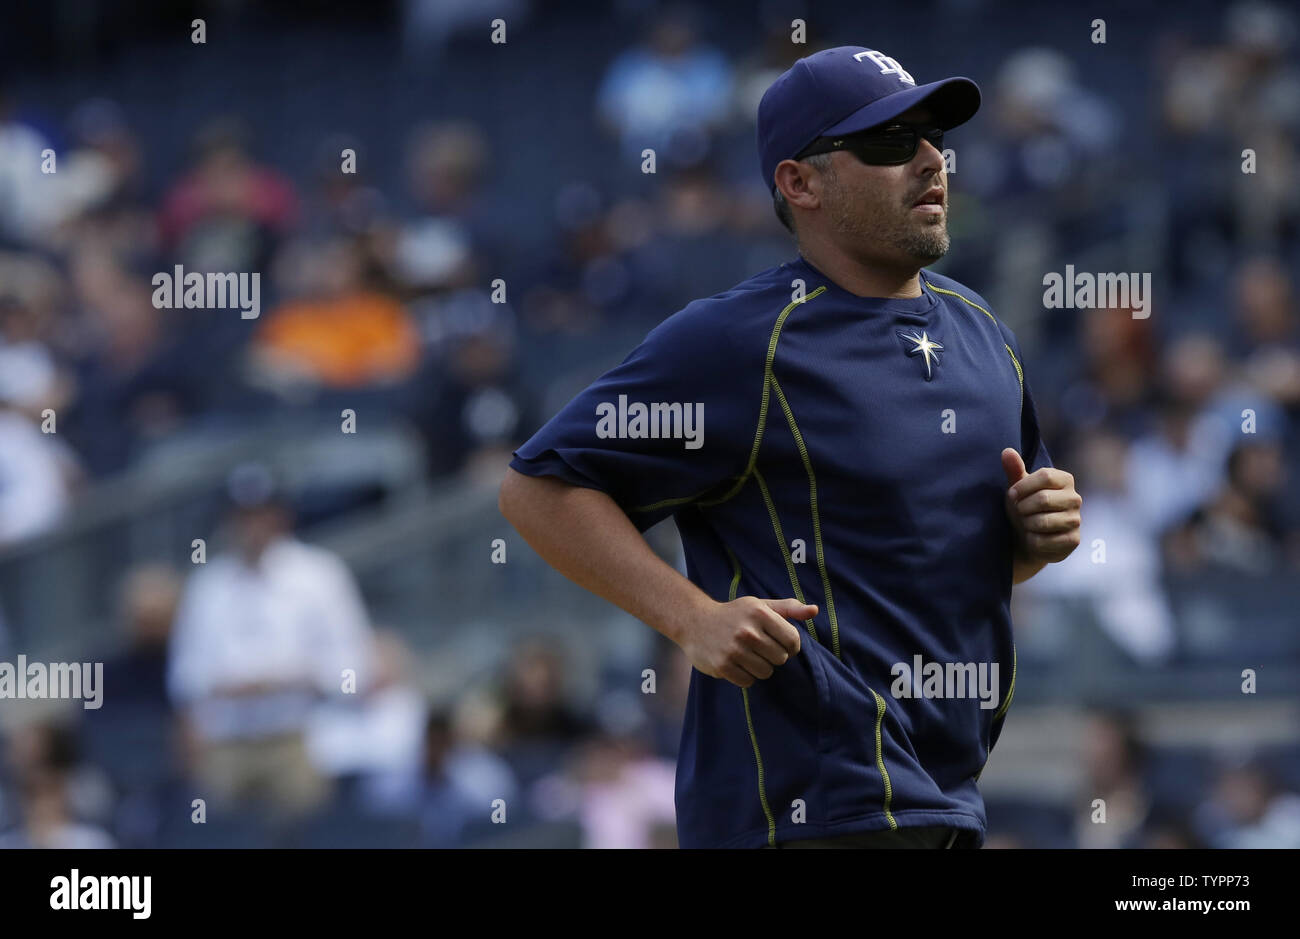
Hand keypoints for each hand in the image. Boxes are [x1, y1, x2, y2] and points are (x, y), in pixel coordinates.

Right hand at [677, 596, 811, 687]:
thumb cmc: (734, 614)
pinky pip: (748, 681)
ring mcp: (734, 649)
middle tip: (759, 648)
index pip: (793, 640)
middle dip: (773, 656)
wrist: (694, 621)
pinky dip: (745, 676)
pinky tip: (736, 663)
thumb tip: (814, 610)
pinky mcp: (722, 666)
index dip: (790, 646)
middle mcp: (747, 631)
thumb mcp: (760, 605)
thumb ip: (789, 608)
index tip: (780, 644)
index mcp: (760, 613)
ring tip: (747, 655)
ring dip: (759, 667)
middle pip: (780, 659)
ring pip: (766, 672)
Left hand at [1002, 447, 1081, 563]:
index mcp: (1064, 479)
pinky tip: (1033, 537)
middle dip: (1022, 508)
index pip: (1045, 476)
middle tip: (1019, 512)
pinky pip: (1044, 541)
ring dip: (1026, 524)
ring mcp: (1076, 520)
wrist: (1027, 537)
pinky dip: (1031, 540)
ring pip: (1042, 522)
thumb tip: (1007, 450)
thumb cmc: (1023, 506)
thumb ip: (1013, 469)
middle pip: (1043, 499)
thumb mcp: (1017, 487)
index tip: (1012, 494)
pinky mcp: (1073, 541)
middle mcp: (1075, 498)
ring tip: (1026, 524)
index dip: (1023, 486)